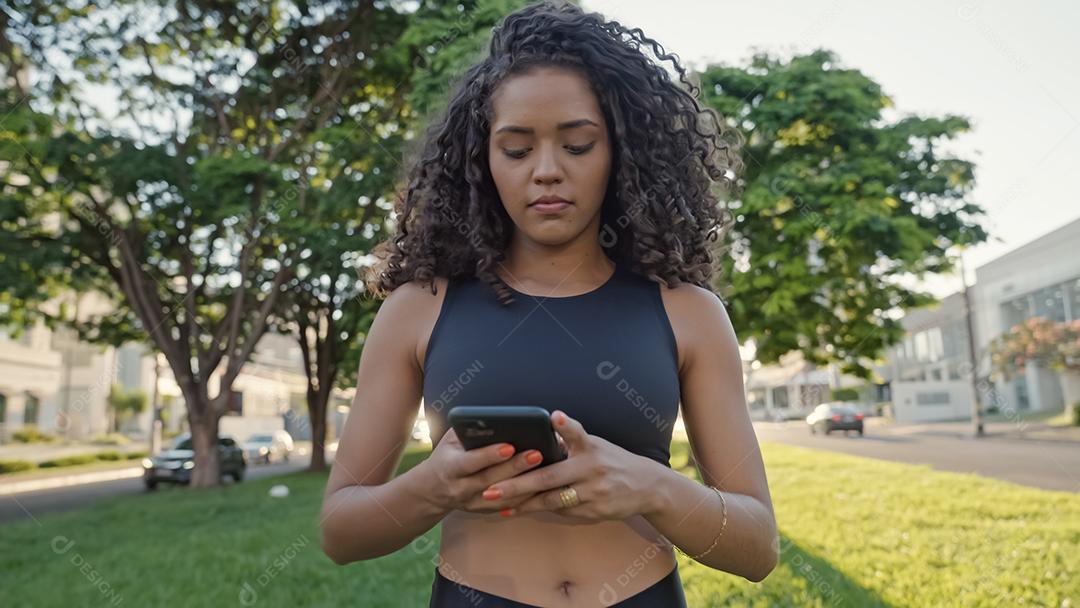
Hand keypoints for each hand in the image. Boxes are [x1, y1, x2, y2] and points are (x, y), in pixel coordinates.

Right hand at [417, 427, 546, 515]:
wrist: (432, 490)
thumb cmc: (447, 455)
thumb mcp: (450, 441)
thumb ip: (468, 430)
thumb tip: (495, 418)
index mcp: (449, 467)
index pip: (470, 462)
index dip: (489, 455)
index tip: (510, 445)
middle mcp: (460, 488)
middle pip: (490, 479)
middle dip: (515, 467)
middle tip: (537, 453)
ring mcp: (472, 503)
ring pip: (502, 496)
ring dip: (525, 484)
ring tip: (545, 468)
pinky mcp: (484, 511)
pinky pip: (508, 506)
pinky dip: (526, 497)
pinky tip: (542, 486)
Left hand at [478, 410, 662, 519]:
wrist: (647, 486)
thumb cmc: (612, 460)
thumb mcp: (596, 445)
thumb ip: (570, 442)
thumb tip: (539, 433)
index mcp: (591, 448)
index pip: (577, 432)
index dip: (566, 425)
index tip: (554, 415)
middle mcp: (592, 469)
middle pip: (549, 478)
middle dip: (517, 485)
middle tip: (492, 490)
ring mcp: (593, 492)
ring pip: (551, 500)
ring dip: (523, 504)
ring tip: (498, 506)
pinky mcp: (594, 512)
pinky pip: (561, 511)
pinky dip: (539, 510)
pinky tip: (519, 510)